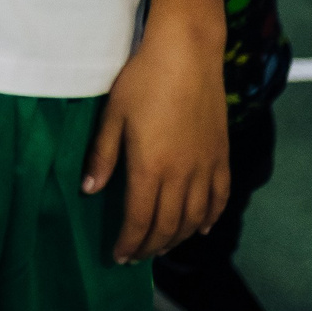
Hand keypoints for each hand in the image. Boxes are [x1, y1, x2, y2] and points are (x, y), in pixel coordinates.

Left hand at [83, 21, 228, 261]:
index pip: (141, 219)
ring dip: (178, 238)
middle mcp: (183, 174)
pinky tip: (202, 228)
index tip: (119, 256)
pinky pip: (220, 198)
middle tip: (136, 256)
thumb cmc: (143, 79)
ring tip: (161, 245)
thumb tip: (90, 189)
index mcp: (152, 167)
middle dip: (151, 246)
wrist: (186, 54)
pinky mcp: (222, 156)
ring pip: (196, 218)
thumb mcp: (113, 115)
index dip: (129, 243)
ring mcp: (206, 167)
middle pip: (169, 226)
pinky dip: (211, 218)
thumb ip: (103, 156)